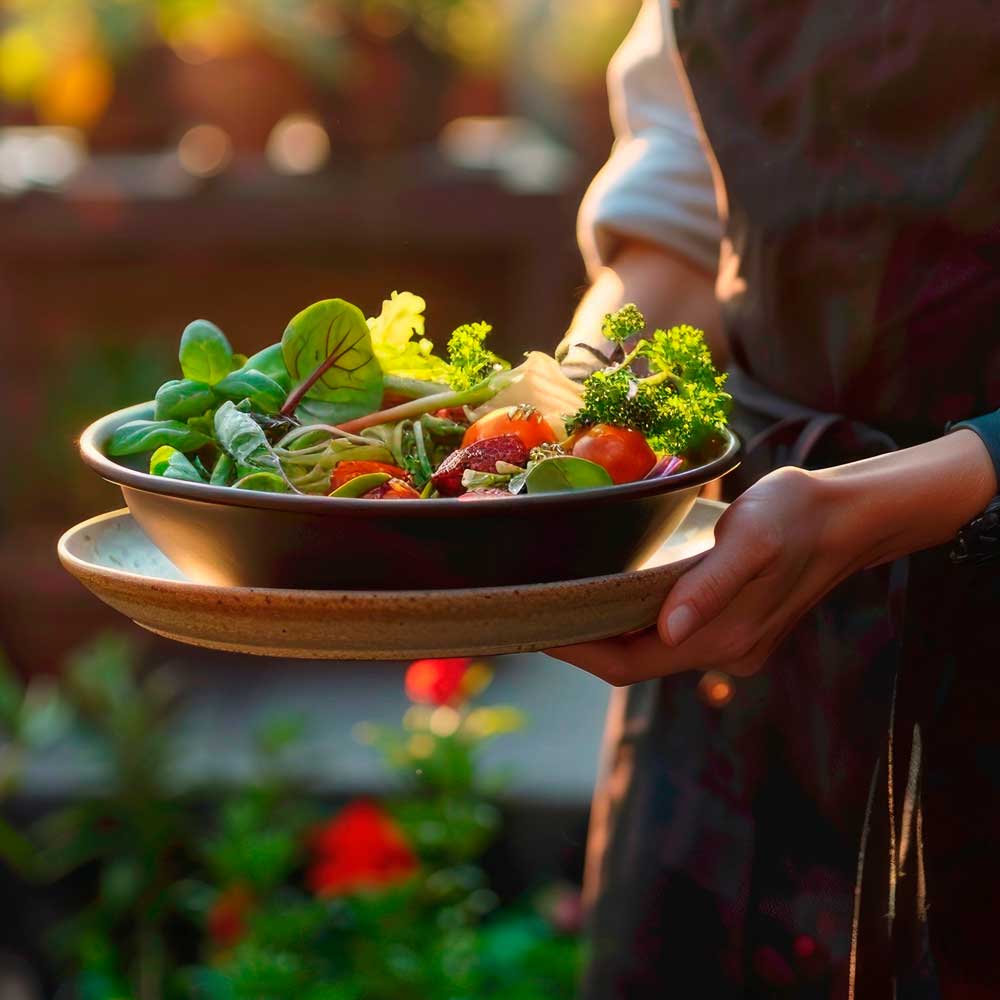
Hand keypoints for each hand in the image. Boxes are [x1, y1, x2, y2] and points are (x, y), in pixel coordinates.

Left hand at [549, 467, 855, 682]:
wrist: (847, 515)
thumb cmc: (796, 516)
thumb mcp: (752, 539)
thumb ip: (710, 586)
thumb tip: (668, 631)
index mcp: (722, 638)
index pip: (627, 664)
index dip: (577, 652)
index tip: (533, 626)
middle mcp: (723, 653)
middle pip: (633, 661)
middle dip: (584, 640)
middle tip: (534, 607)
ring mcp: (730, 645)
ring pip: (651, 648)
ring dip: (609, 630)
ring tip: (563, 597)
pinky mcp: (734, 629)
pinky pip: (671, 635)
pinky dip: (637, 619)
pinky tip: (616, 591)